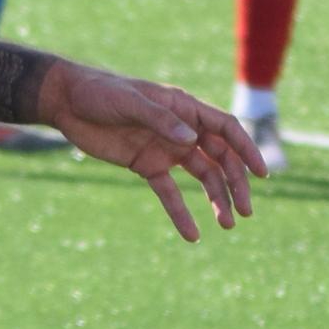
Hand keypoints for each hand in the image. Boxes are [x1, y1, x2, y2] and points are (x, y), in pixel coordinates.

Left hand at [36, 61, 264, 239]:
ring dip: (215, 199)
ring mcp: (165, 148)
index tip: (261, 174)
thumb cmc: (100, 93)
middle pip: (219, 157)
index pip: (226, 129)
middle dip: (235, 183)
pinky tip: (193, 234)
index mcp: (184, 108)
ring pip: (201, 176)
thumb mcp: (130, 102)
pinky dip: (180, 212)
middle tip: (245, 211)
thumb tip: (191, 139)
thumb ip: (160, 120)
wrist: (68, 103)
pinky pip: (169, 192)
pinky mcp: (146, 165)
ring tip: (227, 224)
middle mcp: (181, 129)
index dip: (245, 149)